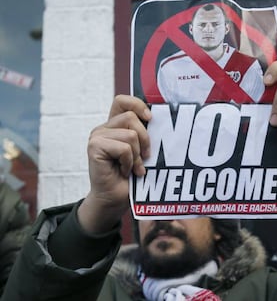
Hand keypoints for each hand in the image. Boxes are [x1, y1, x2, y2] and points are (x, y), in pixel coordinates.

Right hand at [78, 95, 151, 233]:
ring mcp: (97, 136)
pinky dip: (130, 163)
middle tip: (144, 158)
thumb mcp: (141, 150)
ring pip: (130, 134)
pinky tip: (124, 172)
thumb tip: (158, 119)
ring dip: (137, 156)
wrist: (115, 199)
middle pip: (131, 117)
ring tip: (133, 168)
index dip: (138, 105)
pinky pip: (124, 148)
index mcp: (114, 125)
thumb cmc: (131, 176)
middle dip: (145, 139)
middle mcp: (104, 128)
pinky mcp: (94, 147)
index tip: (151, 118)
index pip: (122, 101)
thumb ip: (143, 133)